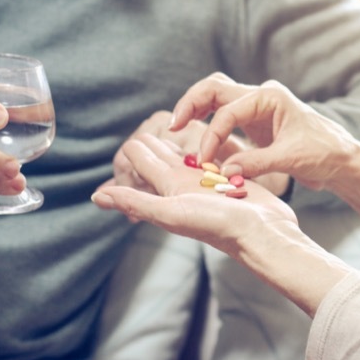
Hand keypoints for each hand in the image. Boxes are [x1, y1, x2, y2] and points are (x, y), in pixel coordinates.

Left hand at [92, 133, 296, 257]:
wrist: (263, 234)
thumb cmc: (219, 226)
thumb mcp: (172, 212)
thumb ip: (135, 201)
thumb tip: (96, 196)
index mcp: (168, 189)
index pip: (142, 161)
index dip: (131, 150)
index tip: (123, 138)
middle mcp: (185, 184)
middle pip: (161, 158)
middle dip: (148, 144)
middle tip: (140, 126)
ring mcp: (208, 181)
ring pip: (185, 157)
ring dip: (174, 144)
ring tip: (166, 126)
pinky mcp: (230, 178)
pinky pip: (211, 159)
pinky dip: (203, 148)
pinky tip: (202, 137)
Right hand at [170, 73, 359, 190]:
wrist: (343, 160)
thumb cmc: (324, 153)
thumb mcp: (290, 159)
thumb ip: (255, 164)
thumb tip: (223, 171)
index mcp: (270, 97)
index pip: (228, 110)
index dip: (211, 135)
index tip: (204, 160)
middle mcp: (261, 96)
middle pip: (215, 89)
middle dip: (191, 104)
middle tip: (172, 125)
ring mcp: (257, 107)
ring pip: (216, 97)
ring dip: (196, 109)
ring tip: (176, 126)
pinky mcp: (255, 122)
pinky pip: (223, 115)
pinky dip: (208, 122)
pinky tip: (195, 135)